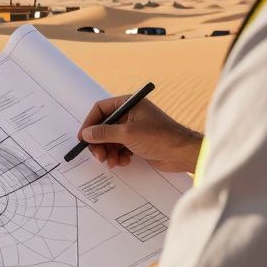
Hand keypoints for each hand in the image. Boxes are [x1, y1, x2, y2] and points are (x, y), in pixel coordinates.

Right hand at [79, 94, 201, 172]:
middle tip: (98, 156)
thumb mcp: (128, 134)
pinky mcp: (138, 142)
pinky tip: (123, 162)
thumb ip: (104, 133)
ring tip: (111, 162)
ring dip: (108, 151)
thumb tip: (86, 134)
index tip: (83, 137)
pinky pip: (120, 148)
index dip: (90, 123)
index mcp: (129, 104)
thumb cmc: (160, 137)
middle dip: (99, 142)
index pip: (101, 109)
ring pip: (111, 139)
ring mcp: (134, 129)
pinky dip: (118, 156)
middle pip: (104, 126)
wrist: (183, 153)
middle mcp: (130, 114)